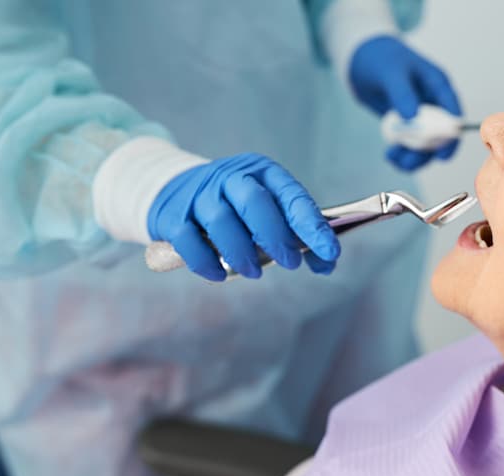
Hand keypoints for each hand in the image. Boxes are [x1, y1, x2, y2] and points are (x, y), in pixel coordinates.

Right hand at [147, 154, 340, 281]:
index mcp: (262, 173)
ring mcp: (199, 195)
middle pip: (254, 201)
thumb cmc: (236, 207)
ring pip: (221, 221)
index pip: (292, 196)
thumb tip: (326, 263)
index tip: (330, 251)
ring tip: (254, 272)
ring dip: (242, 253)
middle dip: (275, 236)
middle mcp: (230, 177)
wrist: (175, 189)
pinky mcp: (173, 216)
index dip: (313, 225)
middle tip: (290, 262)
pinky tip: (220, 275)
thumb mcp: (269, 211)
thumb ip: (299, 236)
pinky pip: (189, 241)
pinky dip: (207, 263)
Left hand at [349, 36, 463, 171]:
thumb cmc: (382, 58)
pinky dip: (402, 155)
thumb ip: (402, 92)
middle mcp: (434, 104)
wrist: (362, 60)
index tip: (443, 154)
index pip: (452, 112)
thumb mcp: (392, 71)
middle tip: (408, 160)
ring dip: (412, 157)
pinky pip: (410, 147)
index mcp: (438, 86)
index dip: (451, 135)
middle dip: (426, 152)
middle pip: (441, 135)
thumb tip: (412, 116)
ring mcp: (421, 117)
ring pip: (425, 146)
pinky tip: (390, 154)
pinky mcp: (408, 126)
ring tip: (392, 156)